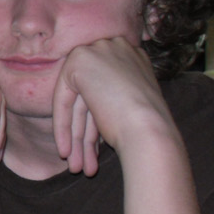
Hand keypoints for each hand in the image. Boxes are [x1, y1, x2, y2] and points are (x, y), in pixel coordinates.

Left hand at [51, 37, 172, 175]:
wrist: (151, 131)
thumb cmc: (149, 127)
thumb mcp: (131, 103)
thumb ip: (111, 96)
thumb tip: (88, 104)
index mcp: (133, 55)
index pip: (106, 93)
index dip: (95, 123)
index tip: (94, 149)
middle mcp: (116, 47)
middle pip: (90, 98)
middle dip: (84, 134)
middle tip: (82, 164)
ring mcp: (98, 50)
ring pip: (78, 103)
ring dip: (76, 138)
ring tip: (76, 167)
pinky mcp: (80, 61)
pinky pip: (63, 99)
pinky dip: (63, 128)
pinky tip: (66, 152)